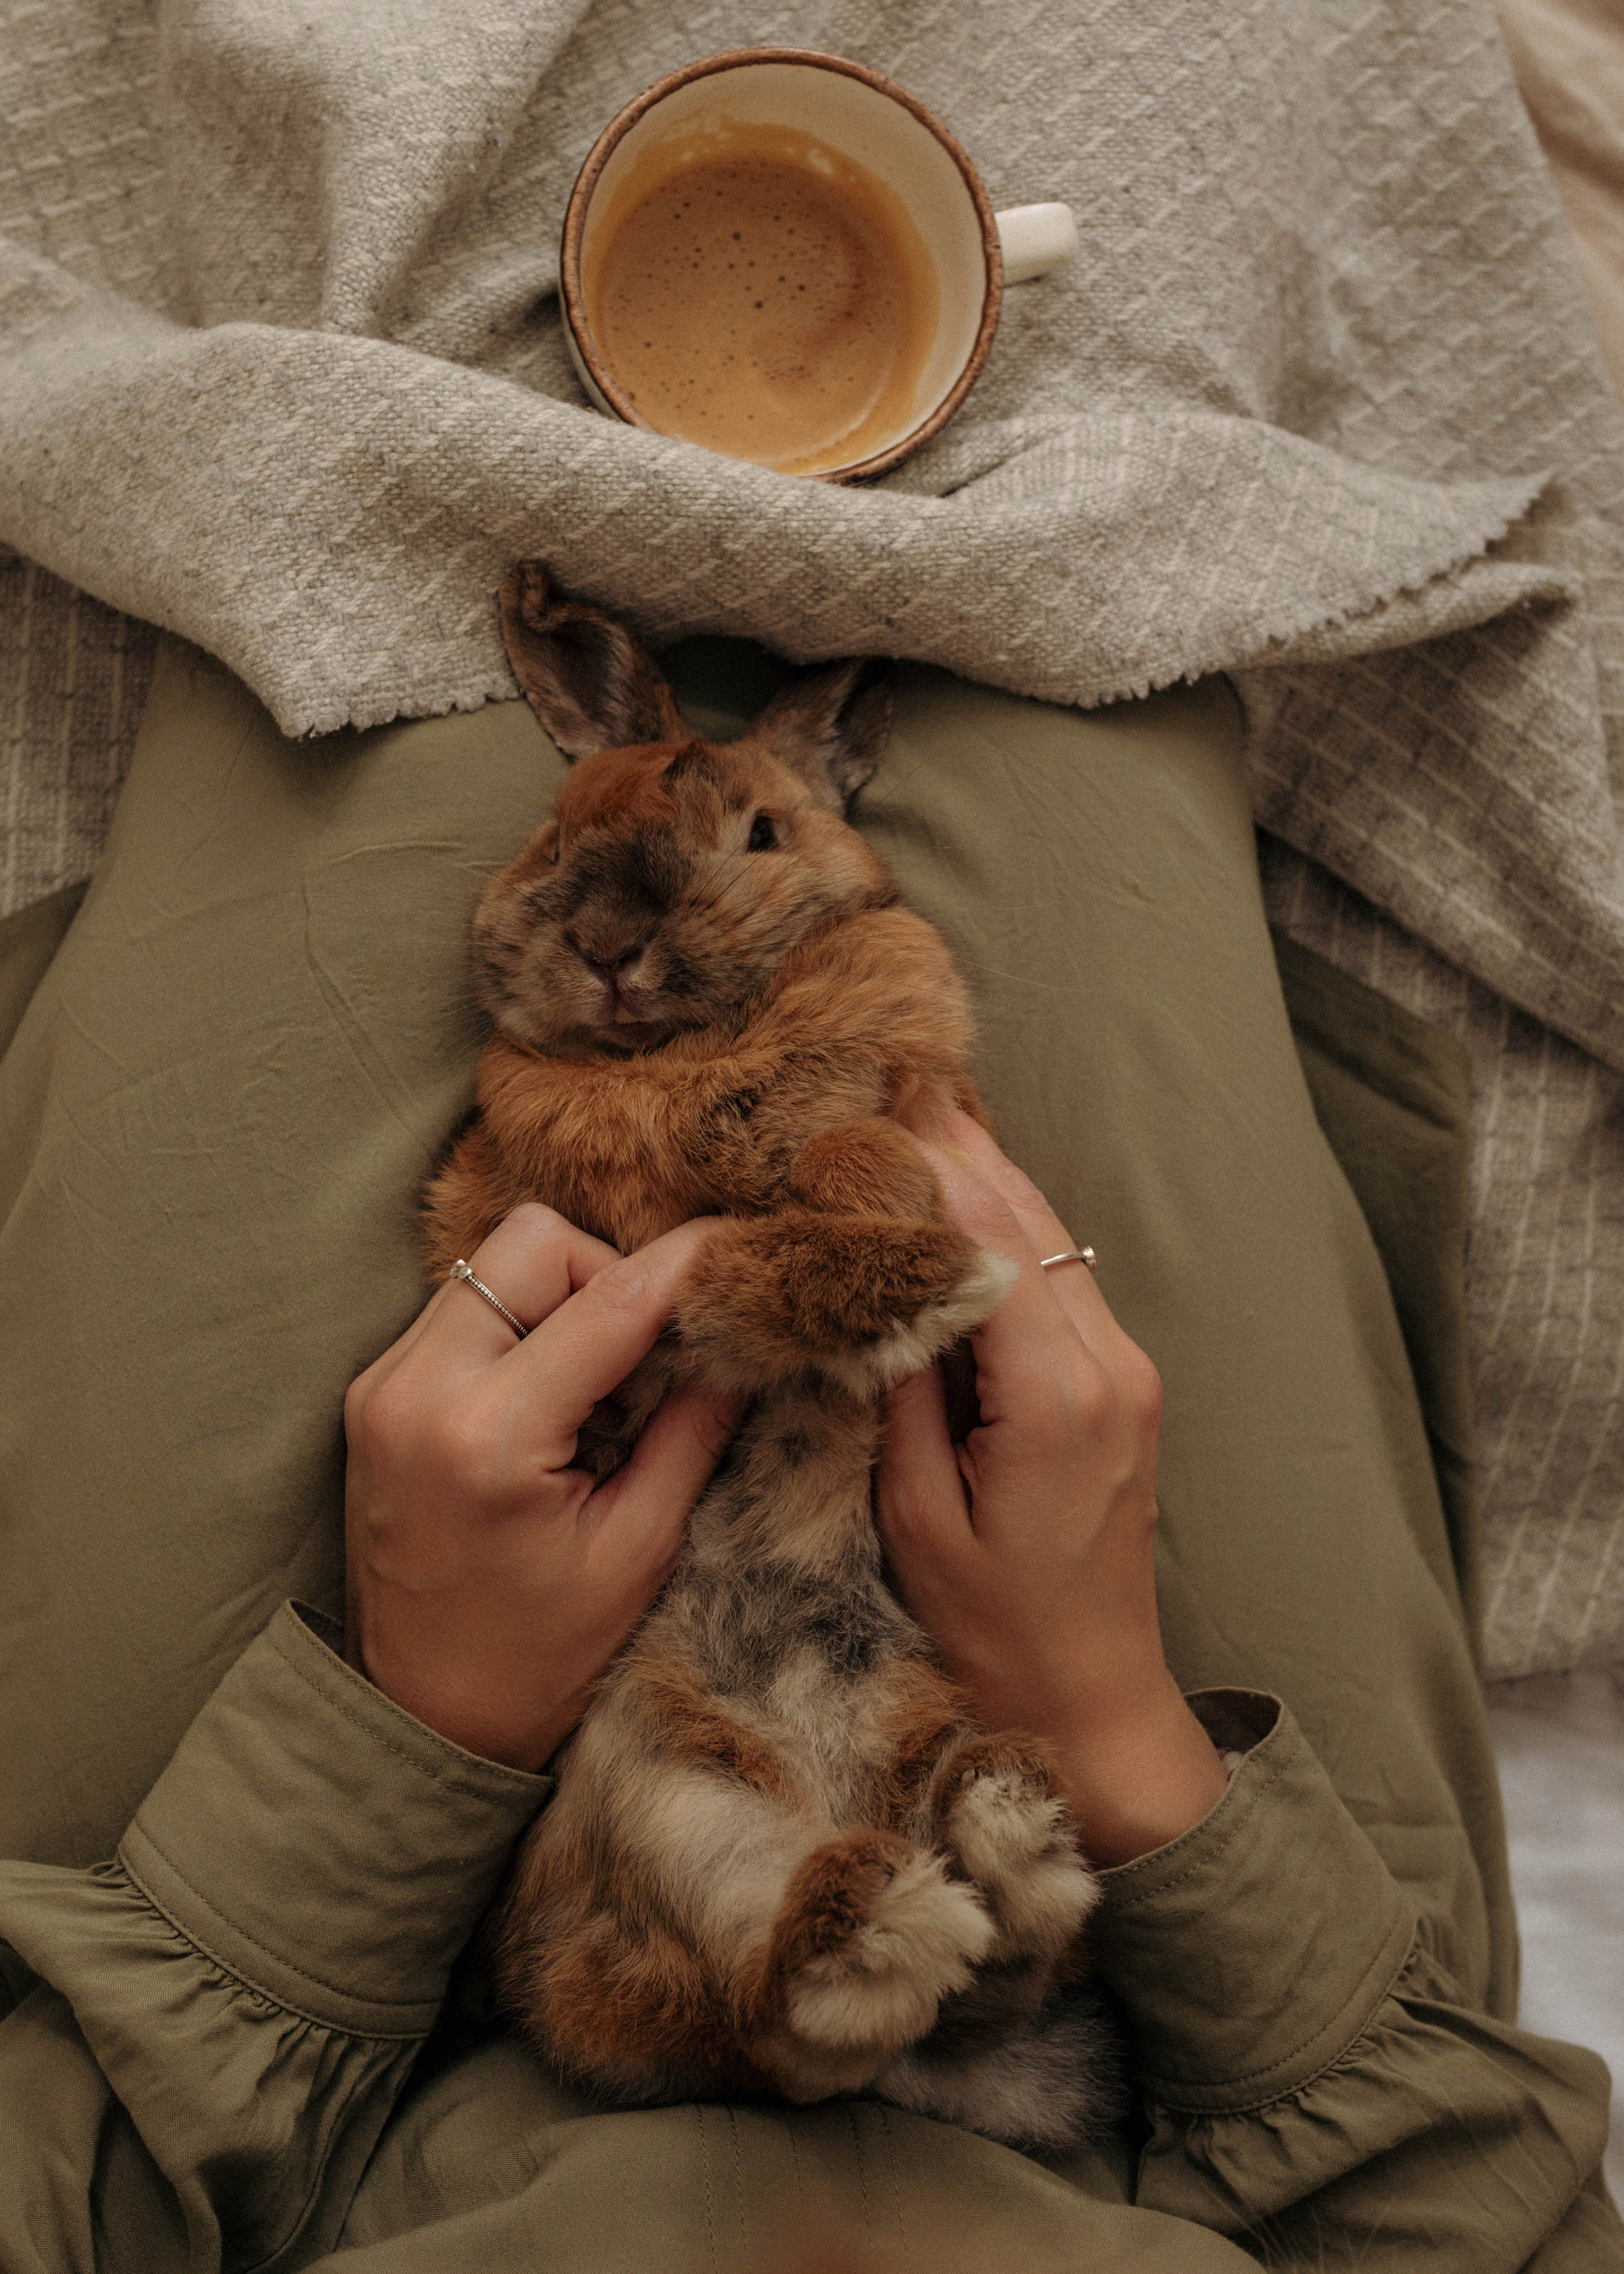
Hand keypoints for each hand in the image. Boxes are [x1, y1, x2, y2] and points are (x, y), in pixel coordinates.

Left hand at [343, 1204, 738, 1772]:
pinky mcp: (373, 1393)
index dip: (690, 1262)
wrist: (421, 1723)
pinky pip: (462, 1306)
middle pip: (535, 1242)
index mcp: (487, 1437)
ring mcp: (382, 1387)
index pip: (611, 1299)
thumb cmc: (538, 1659)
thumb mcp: (640, 1551)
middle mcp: (416, 1391)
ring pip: (494, 1261)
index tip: (746, 1245)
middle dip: (611, 1274)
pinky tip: (554, 1396)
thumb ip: (694, 1428)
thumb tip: (744, 1333)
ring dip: (565, 1296)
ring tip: (604, 1383)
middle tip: (653, 1352)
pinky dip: (522, 1324)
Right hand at [877, 1114, 1226, 1865]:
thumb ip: (898, 1390)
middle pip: (1034, 1227)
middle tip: (901, 1079)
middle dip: (966, 1151)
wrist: (1095, 1704)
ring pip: (1056, 1245)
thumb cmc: (993, 1630)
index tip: (876, 1112)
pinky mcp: (1124, 1390)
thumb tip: (875, 1285)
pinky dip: (1015, 1233)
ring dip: (993, 1181)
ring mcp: (1129, 1376)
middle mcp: (1111, 1370)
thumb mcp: (913, 1516)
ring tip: (928, 1112)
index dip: (933, 1172)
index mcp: (1059, 1399)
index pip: (991, 1249)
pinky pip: (1065, 1285)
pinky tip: (971, 1198)